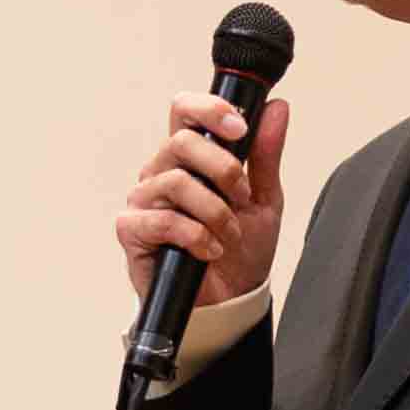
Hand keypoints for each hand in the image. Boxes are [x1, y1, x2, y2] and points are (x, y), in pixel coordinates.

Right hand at [116, 83, 290, 314]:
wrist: (230, 301)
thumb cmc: (241, 250)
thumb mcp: (265, 200)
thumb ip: (266, 154)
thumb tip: (277, 108)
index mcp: (190, 157)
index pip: (185, 111)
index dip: (209, 110)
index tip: (240, 128)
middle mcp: (162, 171)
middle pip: (182, 141)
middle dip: (224, 169)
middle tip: (244, 197)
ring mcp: (145, 199)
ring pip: (175, 182)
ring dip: (215, 211)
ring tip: (229, 234)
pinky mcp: (133, 231)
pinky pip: (161, 220)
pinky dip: (194, 236)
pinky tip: (209, 250)